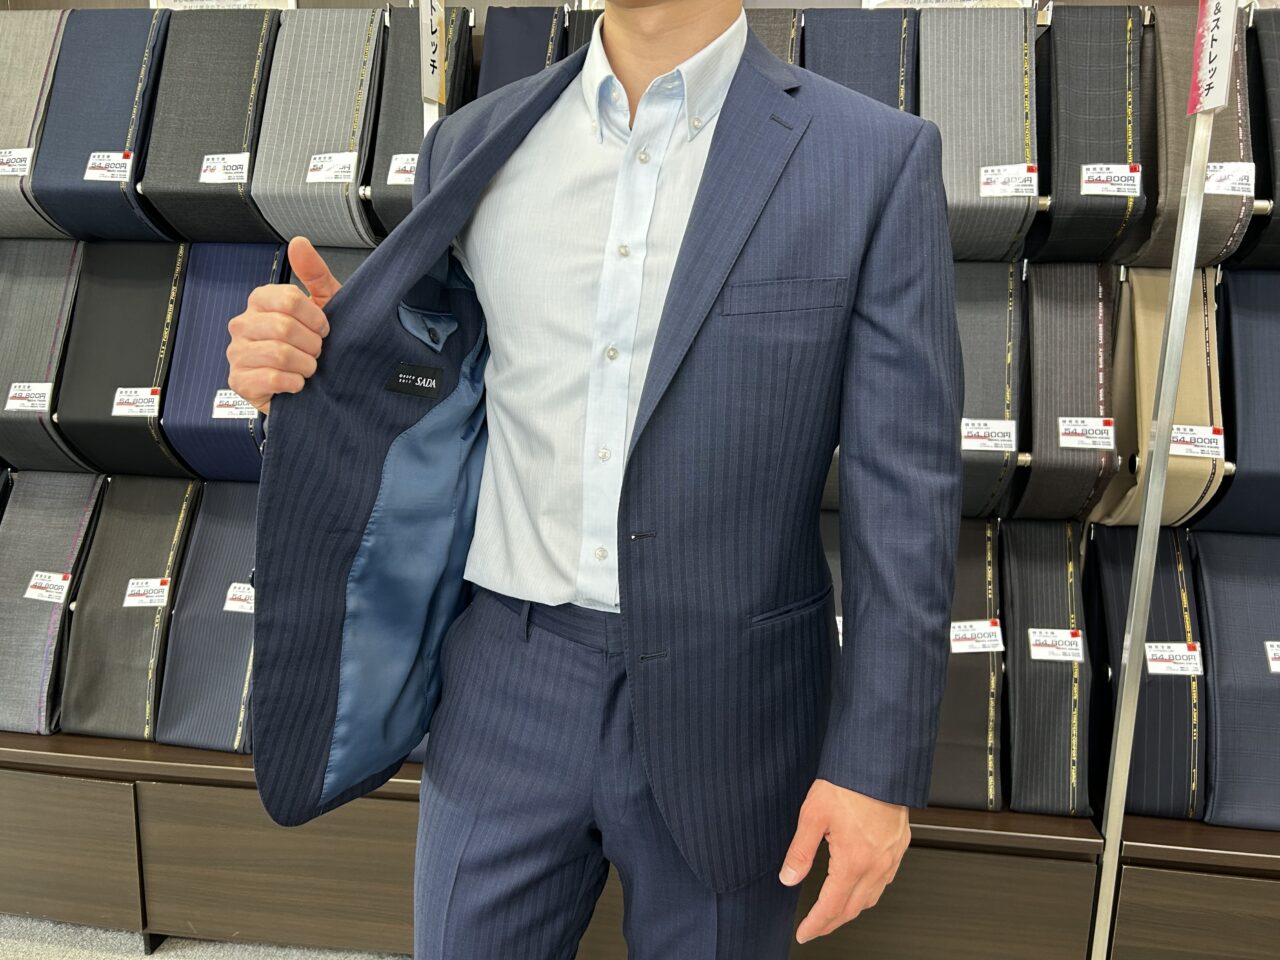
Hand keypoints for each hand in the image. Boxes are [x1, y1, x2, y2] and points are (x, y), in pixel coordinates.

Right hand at [226, 236, 339, 414]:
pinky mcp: (239, 381)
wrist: (313, 383)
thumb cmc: (314, 341)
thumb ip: (314, 272)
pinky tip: (296, 382)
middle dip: (312, 344)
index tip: (323, 328)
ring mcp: (237, 353)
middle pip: (284, 328)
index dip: (315, 318)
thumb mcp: (323, 304)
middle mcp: (243, 324)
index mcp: (261, 301)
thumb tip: (299, 242)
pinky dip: (294, 383)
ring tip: (308, 367)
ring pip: (278, 354)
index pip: (288, 299)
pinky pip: (271, 378)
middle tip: (316, 352)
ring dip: (305, 365)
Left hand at [779, 779, 909, 943]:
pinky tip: (860, 884)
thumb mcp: (813, 815)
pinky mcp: (899, 845)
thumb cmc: (849, 782)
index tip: (804, 933)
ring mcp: (891, 856)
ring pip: (872, 898)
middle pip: (853, 909)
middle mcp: (877, 864)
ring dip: (851, 910)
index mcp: (854, 861)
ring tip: (834, 911)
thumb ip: (800, 851)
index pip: (831, 906)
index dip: (815, 924)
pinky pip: (885, 880)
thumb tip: (788, 877)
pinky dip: (869, 891)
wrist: (880, 762)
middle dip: (832, 923)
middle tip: (815, 928)